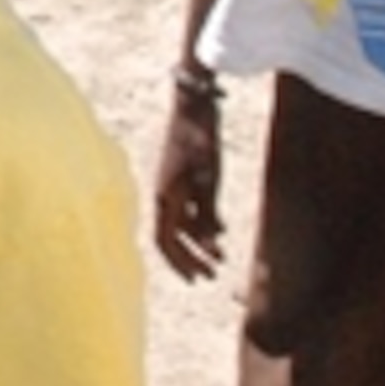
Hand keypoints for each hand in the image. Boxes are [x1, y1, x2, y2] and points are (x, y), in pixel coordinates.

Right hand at [152, 93, 226, 281]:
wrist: (192, 106)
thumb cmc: (200, 140)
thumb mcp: (208, 179)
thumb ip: (207, 212)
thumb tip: (210, 244)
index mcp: (165, 196)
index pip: (167, 240)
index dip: (181, 263)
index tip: (198, 279)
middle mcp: (163, 194)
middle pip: (172, 236)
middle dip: (190, 258)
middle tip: (211, 275)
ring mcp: (171, 185)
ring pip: (182, 223)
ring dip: (199, 242)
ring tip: (219, 257)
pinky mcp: (181, 176)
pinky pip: (188, 209)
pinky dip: (202, 224)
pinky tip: (220, 232)